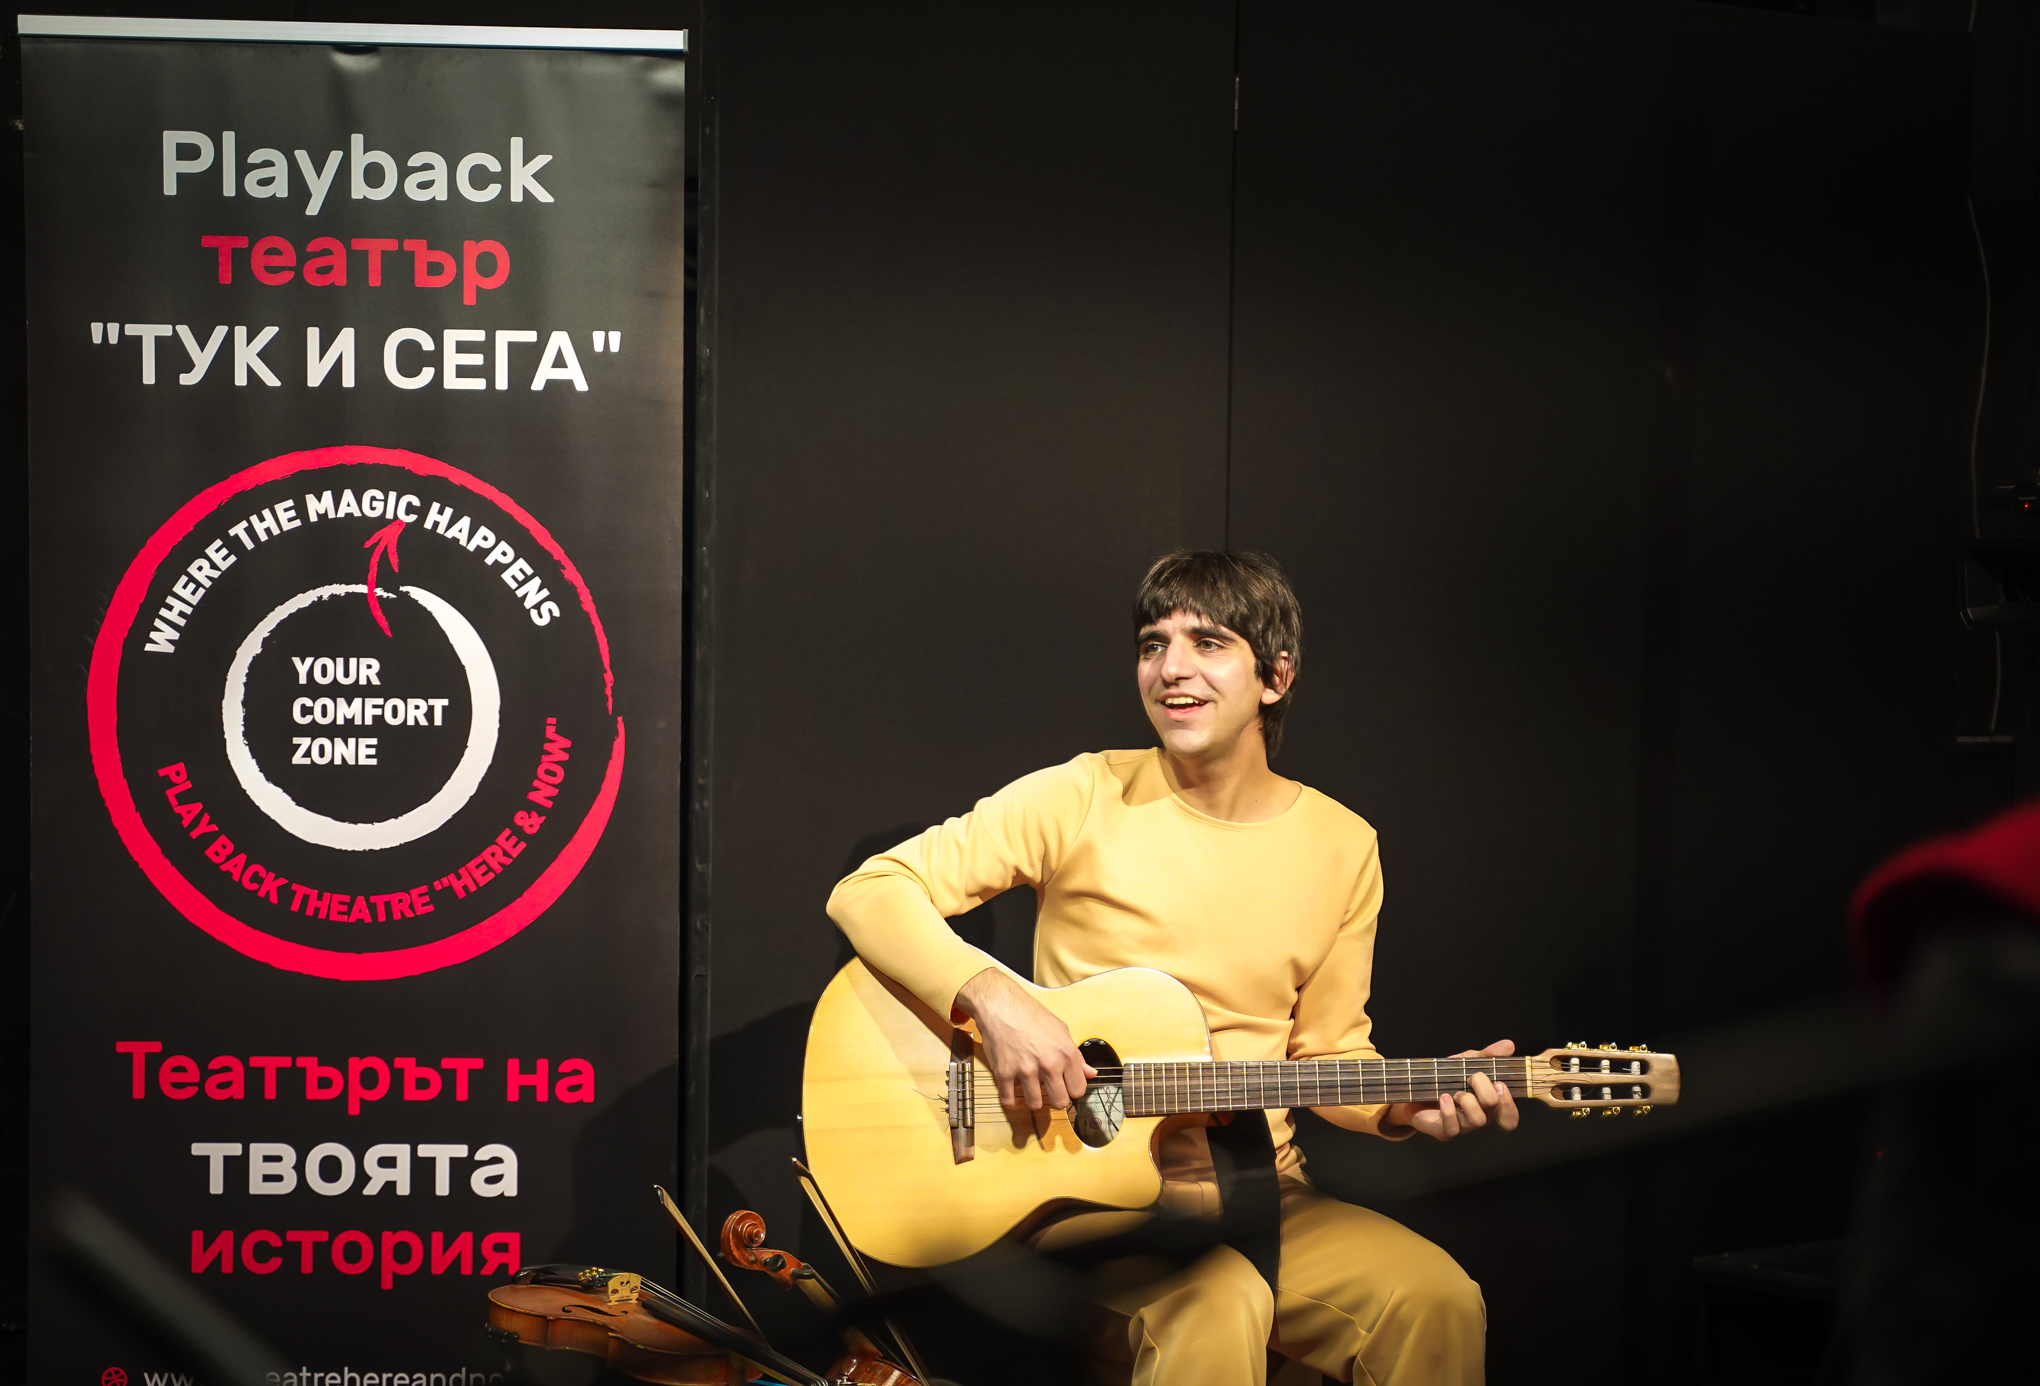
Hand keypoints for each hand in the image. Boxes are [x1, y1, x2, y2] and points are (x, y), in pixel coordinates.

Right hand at [954, 967, 1095, 1110]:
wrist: (1001, 1005)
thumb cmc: (1032, 1015)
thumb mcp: (1061, 1030)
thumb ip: (1077, 1056)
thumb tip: (1091, 1073)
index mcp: (1067, 1053)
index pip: (1078, 1090)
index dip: (1072, 1090)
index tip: (1065, 1086)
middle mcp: (1049, 1064)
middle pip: (1060, 1102)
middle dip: (1055, 1099)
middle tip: (1049, 1090)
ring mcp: (1026, 1070)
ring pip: (1035, 1105)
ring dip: (1033, 1100)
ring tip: (1031, 1089)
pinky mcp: (1004, 1073)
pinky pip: (1009, 1101)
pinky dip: (1012, 1102)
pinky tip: (1015, 1093)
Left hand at [1384, 1039, 1519, 1140]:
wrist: (1414, 1090)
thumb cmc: (1445, 1079)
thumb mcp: (1466, 1062)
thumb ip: (1487, 1055)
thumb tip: (1509, 1045)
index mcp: (1488, 1105)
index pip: (1510, 1117)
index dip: (1509, 1103)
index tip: (1499, 1083)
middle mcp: (1480, 1117)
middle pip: (1495, 1109)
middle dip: (1484, 1088)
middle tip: (1471, 1078)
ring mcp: (1464, 1127)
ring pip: (1478, 1120)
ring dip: (1467, 1100)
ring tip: (1455, 1092)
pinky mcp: (1446, 1132)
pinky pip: (1453, 1126)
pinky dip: (1449, 1110)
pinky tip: (1443, 1097)